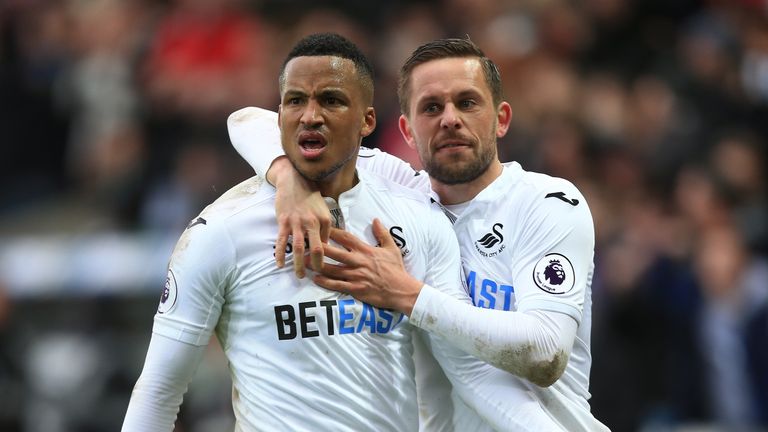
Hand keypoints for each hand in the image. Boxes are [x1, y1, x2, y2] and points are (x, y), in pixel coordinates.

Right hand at [270, 157, 330, 277]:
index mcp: (325, 220)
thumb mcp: (323, 209)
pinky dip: (281, 254)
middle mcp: (313, 222)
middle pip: (318, 250)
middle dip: (317, 266)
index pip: (328, 243)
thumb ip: (325, 226)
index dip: (327, 257)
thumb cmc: (309, 196)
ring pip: (300, 248)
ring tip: (300, 275)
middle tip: (316, 276)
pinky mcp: (284, 221)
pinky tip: (280, 264)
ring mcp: (297, 222)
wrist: (293, 180)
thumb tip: (327, 244)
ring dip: (300, 264)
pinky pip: (282, 241)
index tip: (326, 267)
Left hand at [309, 218, 422, 314]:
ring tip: (304, 261)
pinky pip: (337, 285)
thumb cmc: (396, 269)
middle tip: (305, 244)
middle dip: (319, 248)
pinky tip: (316, 278)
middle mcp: (358, 261)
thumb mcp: (392, 248)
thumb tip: (375, 219)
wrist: (401, 290)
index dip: (332, 232)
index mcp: (366, 250)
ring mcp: (355, 276)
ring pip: (332, 269)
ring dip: (317, 265)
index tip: (321, 227)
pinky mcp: (355, 289)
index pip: (346, 237)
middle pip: (334, 252)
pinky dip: (325, 282)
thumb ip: (382, 233)